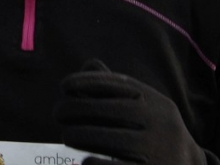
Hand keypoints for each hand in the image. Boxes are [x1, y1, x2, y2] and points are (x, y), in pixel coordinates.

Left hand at [54, 60, 216, 164]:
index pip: (119, 85)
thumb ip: (119, 90)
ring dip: (81, 135)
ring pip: (111, 140)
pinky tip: (84, 161)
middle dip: (78, 109)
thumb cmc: (156, 134)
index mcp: (158, 103)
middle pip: (111, 110)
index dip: (88, 82)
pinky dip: (96, 164)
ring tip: (66, 134)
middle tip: (58, 113)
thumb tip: (88, 65)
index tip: (64, 85)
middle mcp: (161, 124)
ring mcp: (158, 151)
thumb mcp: (147, 108)